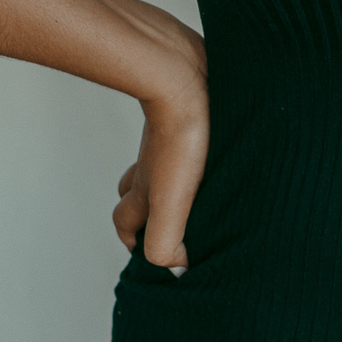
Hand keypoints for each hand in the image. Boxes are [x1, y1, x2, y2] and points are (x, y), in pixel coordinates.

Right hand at [112, 24, 207, 272]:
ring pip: (155, 163)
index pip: (126, 224)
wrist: (185, 75)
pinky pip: (181, 136)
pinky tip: (214, 151)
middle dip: (144, 215)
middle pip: (132, 193)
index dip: (135, 242)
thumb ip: (164, 240)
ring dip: (166, 181)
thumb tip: (178, 266)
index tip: (155, 253)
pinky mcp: (189, 113)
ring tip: (195, 194)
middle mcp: (151, 165)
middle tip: (169, 225)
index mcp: (147, 188)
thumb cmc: (183, 137)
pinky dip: (190, 150)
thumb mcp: (171, 201)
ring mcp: (166, 138)